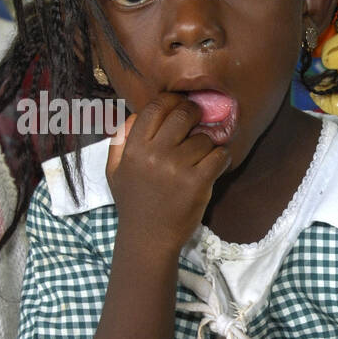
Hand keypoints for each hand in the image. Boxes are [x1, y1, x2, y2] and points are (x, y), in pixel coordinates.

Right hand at [105, 95, 230, 252]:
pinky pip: (220, 155)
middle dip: (195, 114)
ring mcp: (177, 168)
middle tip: (199, 121)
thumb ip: (121, 139)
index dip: (172, 100)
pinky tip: (215, 164)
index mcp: (133, 148)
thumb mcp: (115, 170)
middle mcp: (154, 154)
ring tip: (201, 155)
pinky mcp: (197, 182)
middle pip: (183, 114)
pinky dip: (222, 157)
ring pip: (204, 137)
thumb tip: (139, 113)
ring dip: (208, 143)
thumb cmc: (133, 202)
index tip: (181, 105)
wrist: (148, 238)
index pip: (156, 107)